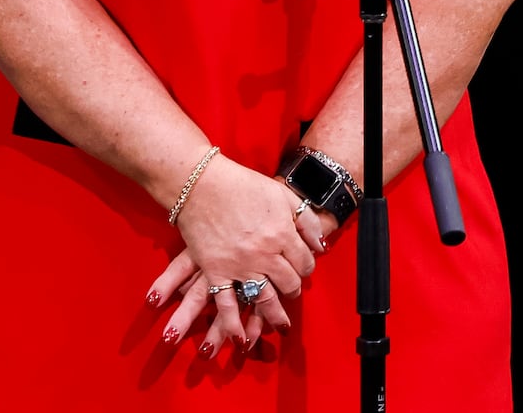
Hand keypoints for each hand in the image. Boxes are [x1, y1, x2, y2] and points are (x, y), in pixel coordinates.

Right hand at [143, 156, 326, 358]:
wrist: (201, 184)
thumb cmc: (242, 185)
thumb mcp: (282, 194)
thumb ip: (305, 219)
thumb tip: (321, 244)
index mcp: (282, 232)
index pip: (305, 262)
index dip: (306, 267)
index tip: (302, 267)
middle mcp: (265, 253)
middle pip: (289, 282)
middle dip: (293, 288)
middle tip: (291, 289)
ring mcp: (240, 265)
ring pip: (265, 300)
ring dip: (275, 315)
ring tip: (280, 323)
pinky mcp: (216, 272)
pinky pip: (227, 305)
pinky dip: (235, 325)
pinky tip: (241, 339)